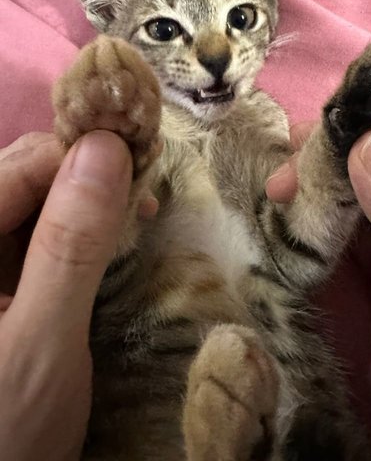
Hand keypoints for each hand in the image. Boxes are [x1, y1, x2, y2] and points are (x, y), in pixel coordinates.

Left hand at [0, 130, 132, 460]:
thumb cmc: (3, 433)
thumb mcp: (40, 343)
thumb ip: (69, 247)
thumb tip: (107, 148)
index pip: (22, 164)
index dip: (84, 155)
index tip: (146, 171)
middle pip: (26, 174)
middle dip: (88, 177)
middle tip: (144, 203)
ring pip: (37, 199)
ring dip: (88, 202)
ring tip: (133, 218)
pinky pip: (40, 233)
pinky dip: (78, 229)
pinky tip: (106, 240)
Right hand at [266, 124, 370, 419]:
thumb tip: (365, 145)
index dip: (347, 154)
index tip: (291, 164)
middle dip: (324, 179)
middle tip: (272, 188)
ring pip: (357, 211)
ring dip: (318, 209)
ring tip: (271, 207)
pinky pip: (353, 249)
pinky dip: (323, 245)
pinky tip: (293, 238)